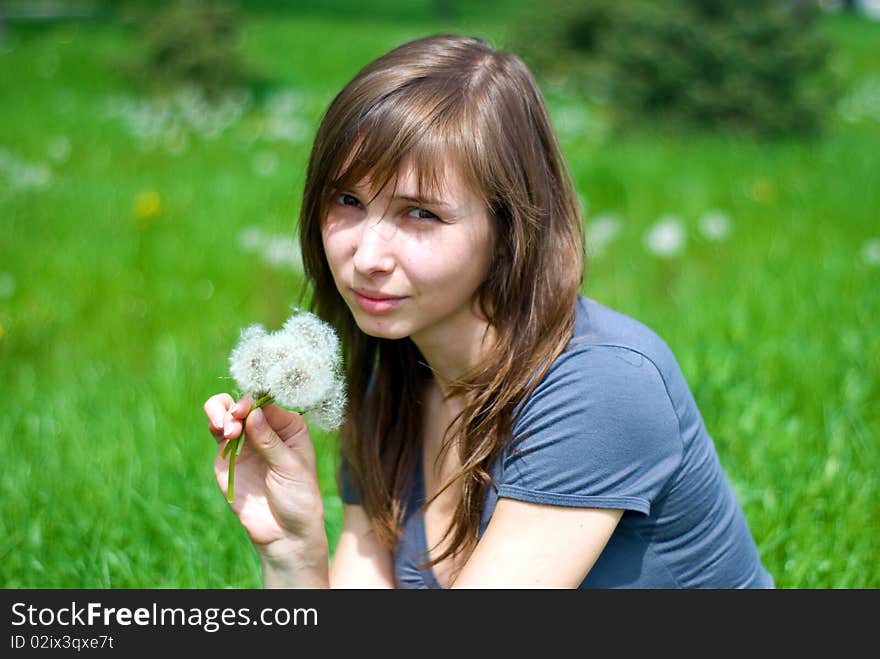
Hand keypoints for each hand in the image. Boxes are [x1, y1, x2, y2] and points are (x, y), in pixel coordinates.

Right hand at [203, 393, 329, 586]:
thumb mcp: (291, 468)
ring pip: (227, 413)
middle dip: (236, 406)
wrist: (284, 532)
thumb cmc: (298, 498)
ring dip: (222, 412)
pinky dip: (215, 426)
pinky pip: (217, 434)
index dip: (255, 401)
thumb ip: (270, 441)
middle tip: (234, 418)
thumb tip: (253, 413)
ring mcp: (245, 442)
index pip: (268, 403)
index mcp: (289, 427)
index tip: (245, 410)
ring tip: (227, 428)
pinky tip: (220, 432)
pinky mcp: (227, 458)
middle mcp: (266, 429)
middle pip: (245, 403)